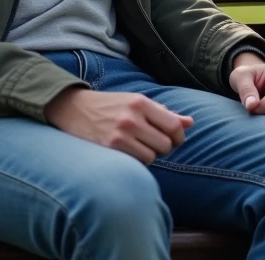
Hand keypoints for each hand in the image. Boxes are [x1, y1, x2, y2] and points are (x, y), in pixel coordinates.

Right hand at [45, 88, 193, 164]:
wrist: (74, 108)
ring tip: (140, 147)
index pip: (174, 126)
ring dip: (151, 155)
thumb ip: (164, 113)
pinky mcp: (110, 147)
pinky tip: (129, 152)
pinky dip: (138, 160)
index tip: (174, 139)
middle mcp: (132, 117)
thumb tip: (190, 122)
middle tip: (155, 144)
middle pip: (166, 143)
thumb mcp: (137, 102)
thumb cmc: (111, 106)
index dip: (179, 137)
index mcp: (141, 102)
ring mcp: (120, 133)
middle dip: (165, 147)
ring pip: (153, 156)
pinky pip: (137, 162)